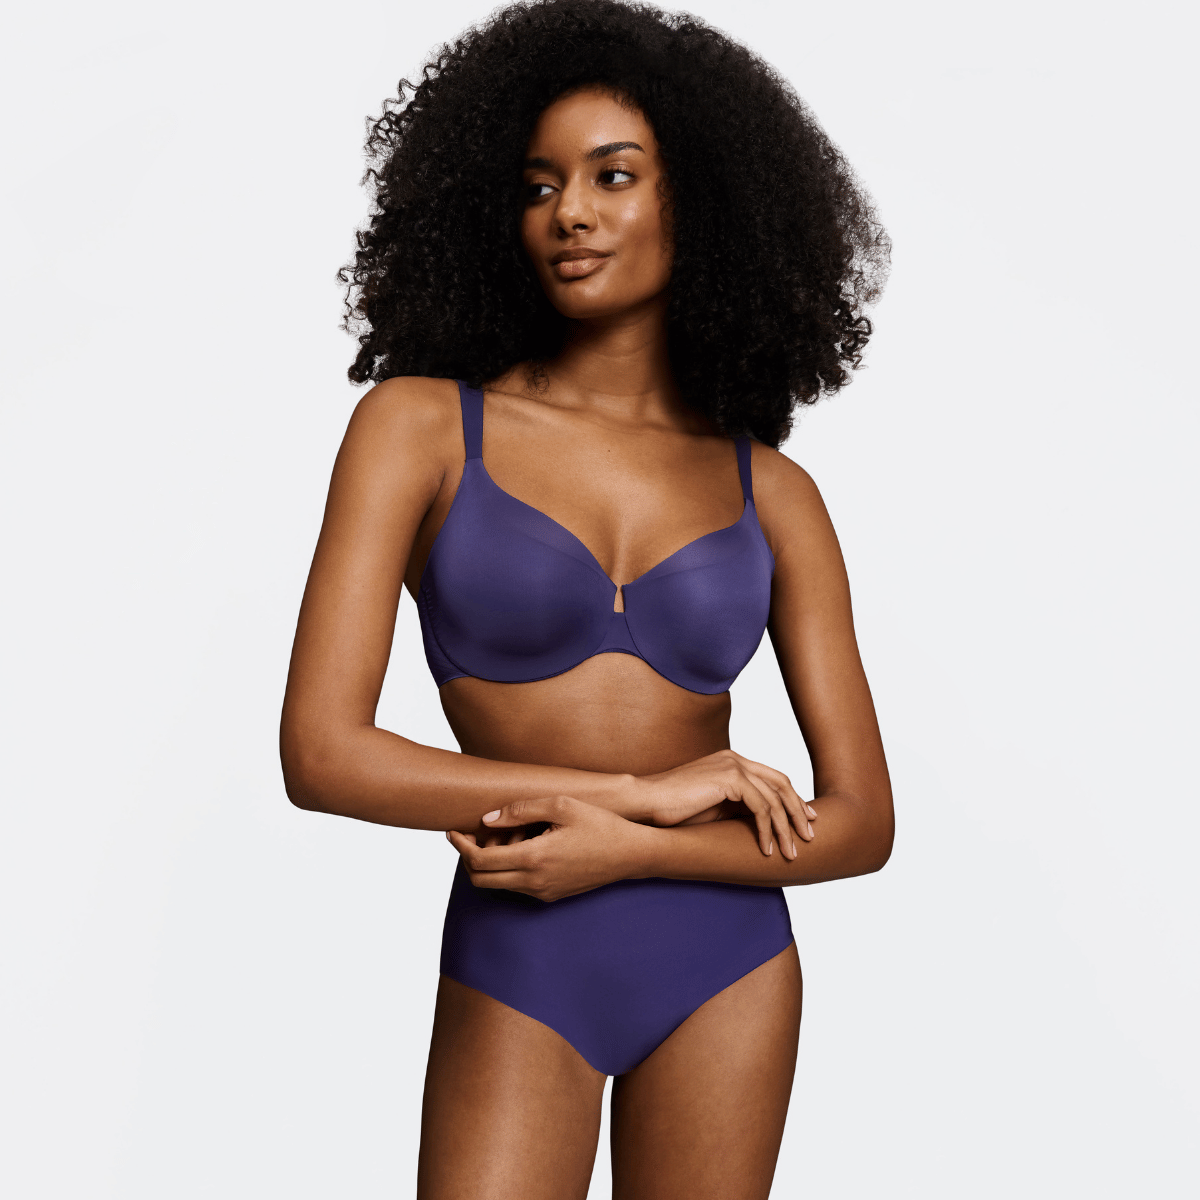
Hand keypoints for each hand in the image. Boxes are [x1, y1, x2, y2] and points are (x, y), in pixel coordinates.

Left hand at [446, 795, 652, 901]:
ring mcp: (542, 892)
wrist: (631, 855)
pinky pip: (515, 887)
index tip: (453, 830)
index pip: (479, 861)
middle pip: (480, 880)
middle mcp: (535, 882)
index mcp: (535, 858)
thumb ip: (521, 810)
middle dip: (466, 858)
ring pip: (495, 885)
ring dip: (486, 865)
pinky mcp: (550, 896)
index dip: (460, 846)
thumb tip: (487, 819)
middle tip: (465, 835)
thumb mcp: (561, 805)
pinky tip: (515, 848)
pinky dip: (504, 871)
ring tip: (495, 838)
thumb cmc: (599, 824)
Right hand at [632, 750, 815, 859]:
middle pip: (781, 783)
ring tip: (790, 852)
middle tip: (809, 837)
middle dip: (799, 812)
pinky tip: (765, 849)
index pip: (773, 779)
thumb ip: (738, 807)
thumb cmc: (673, 809)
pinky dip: (767, 830)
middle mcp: (735, 759)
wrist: (646, 802)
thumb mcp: (714, 807)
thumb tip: (763, 824)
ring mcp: (732, 765)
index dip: (792, 800)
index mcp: (732, 761)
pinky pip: (761, 806)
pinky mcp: (729, 778)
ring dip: (786, 827)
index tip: (806, 821)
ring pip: (775, 797)